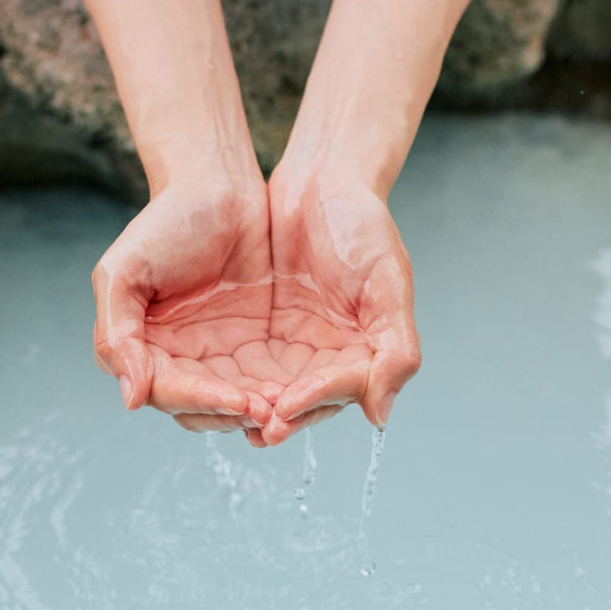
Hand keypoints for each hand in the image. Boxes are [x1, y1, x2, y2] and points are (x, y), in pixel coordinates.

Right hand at [92, 181, 278, 432]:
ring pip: (234, 401)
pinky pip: (266, 378)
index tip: (235, 401)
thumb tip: (131, 399)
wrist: (219, 187)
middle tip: (266, 412)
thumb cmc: (166, 221)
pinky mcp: (255, 344)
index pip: (167, 391)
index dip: (200, 400)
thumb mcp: (124, 272)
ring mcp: (218, 354)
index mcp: (142, 348)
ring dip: (257, 409)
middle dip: (231, 412)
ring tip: (284, 408)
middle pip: (201, 406)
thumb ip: (117, 335)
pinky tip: (298, 390)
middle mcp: (178, 358)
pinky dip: (279, 390)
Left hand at [252, 167, 421, 445]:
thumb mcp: (388, 280)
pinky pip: (244, 368)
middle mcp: (331, 358)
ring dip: (254, 407)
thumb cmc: (362, 224)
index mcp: (367, 351)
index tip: (289, 405)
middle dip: (281, 416)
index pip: (341, 388)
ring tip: (235, 417)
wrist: (319, 181)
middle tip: (259, 428)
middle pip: (305, 403)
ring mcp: (294, 347)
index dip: (316, 399)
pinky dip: (232, 381)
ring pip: (273, 392)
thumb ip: (396, 350)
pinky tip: (214, 388)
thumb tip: (380, 415)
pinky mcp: (262, 333)